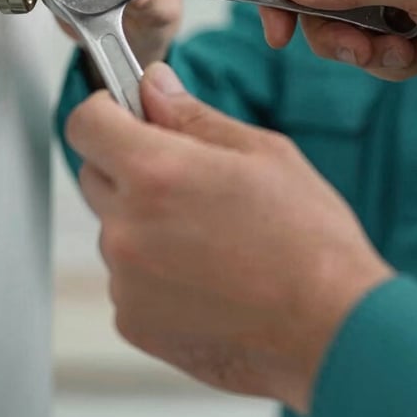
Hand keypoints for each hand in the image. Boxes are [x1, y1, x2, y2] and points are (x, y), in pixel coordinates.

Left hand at [66, 64, 391, 412]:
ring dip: (146, 222)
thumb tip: (154, 85)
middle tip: (190, 178)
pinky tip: (209, 275)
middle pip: (95, 175)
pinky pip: (128, 278)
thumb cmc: (308, 240)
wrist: (331, 331)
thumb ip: (193, 116)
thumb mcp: (261, 153)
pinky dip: (155, 272)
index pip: (86, 123)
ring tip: (213, 237)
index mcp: (156, 173)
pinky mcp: (133, 322)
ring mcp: (125, 281)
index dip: (105, 110)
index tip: (128, 115)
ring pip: (116, 229)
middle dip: (131, 166)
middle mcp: (127, 228)